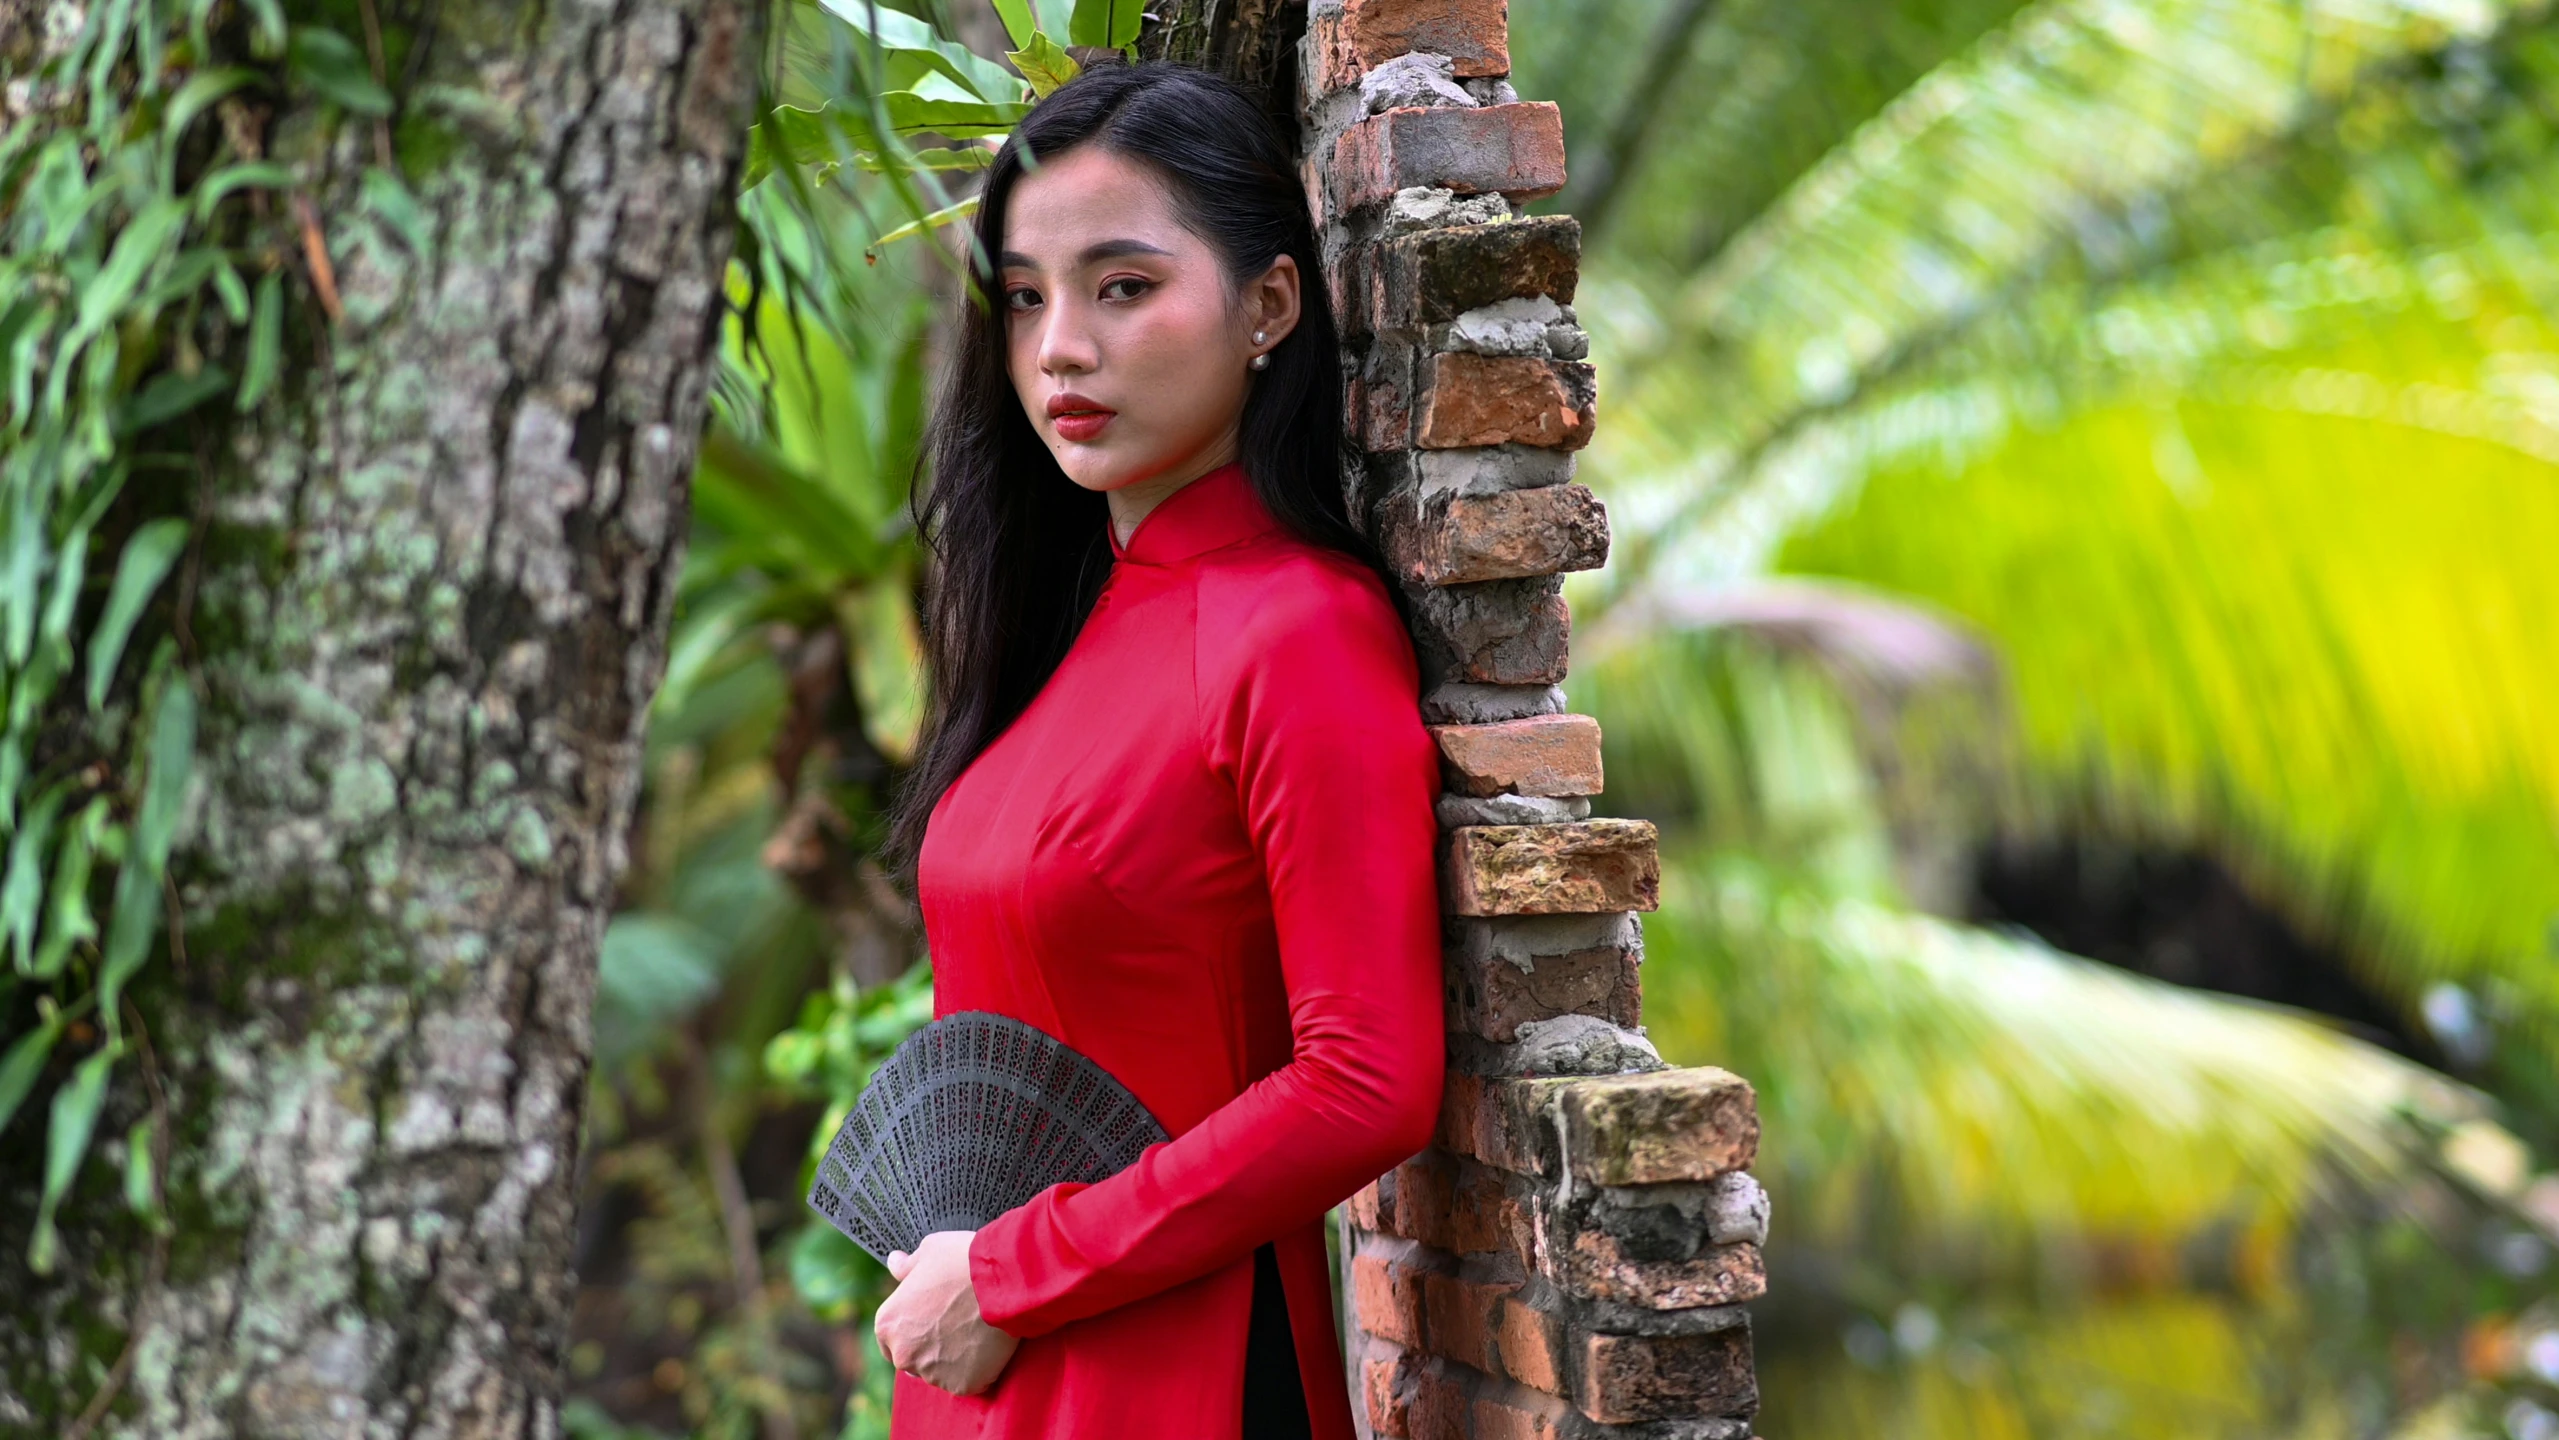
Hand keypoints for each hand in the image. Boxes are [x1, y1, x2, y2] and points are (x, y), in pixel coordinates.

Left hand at [877, 1229, 1020, 1395]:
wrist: (1002, 1281)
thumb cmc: (963, 1261)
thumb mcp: (930, 1251)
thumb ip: (907, 1266)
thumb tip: (894, 1262)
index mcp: (888, 1324)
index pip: (890, 1338)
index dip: (911, 1328)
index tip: (931, 1318)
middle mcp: (903, 1355)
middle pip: (913, 1358)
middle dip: (930, 1346)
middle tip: (957, 1324)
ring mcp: (932, 1374)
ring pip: (940, 1371)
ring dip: (952, 1358)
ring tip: (975, 1332)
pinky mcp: (961, 1384)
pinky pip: (966, 1380)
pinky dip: (975, 1369)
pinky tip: (987, 1345)